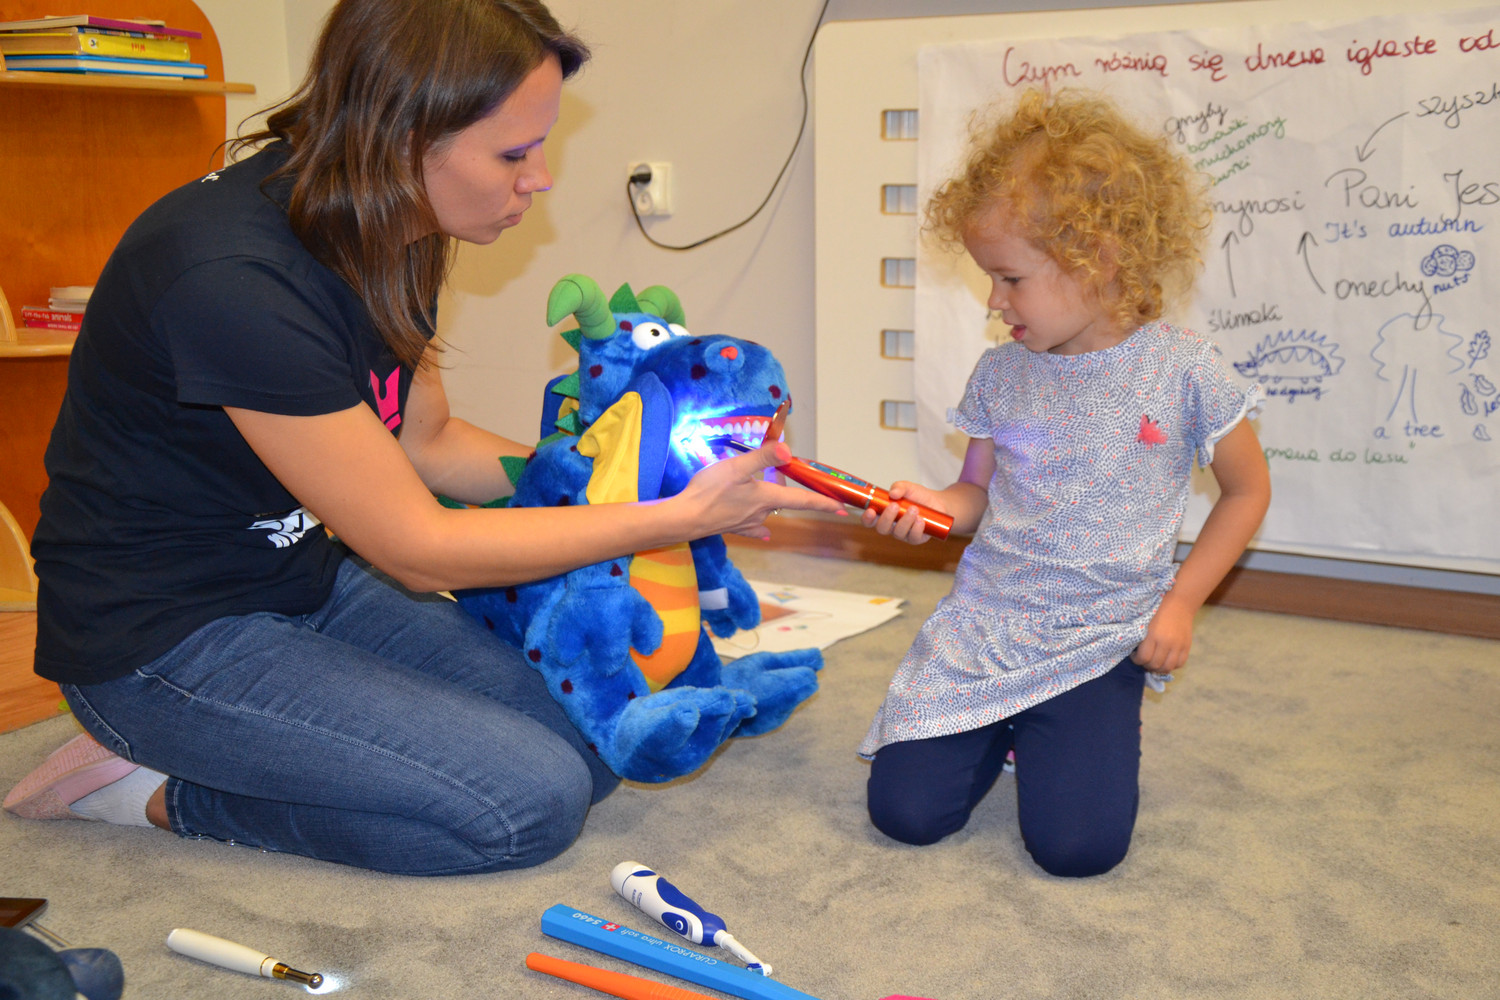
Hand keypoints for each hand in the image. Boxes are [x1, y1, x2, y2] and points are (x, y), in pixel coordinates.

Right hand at [677, 441, 842, 539]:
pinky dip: (760, 527)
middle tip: (808, 492)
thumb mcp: (736, 467)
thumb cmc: (708, 492)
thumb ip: (762, 457)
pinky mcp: (733, 527)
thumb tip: (788, 449)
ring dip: (775, 506)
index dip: (824, 502)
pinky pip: (753, 528)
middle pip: (786, 504)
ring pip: (769, 513)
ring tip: (776, 496)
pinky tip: (763, 531)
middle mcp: (761, 512)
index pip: (802, 500)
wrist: (684, 519)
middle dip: (798, 498)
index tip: (842, 507)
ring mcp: (747, 522)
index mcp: (766, 497)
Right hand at [862, 481, 944, 544]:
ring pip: (898, 533)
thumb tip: (893, 494)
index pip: (869, 521)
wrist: (936, 502)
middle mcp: (891, 526)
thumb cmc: (917, 495)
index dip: (867, 518)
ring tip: (914, 508)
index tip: (871, 511)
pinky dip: (916, 529)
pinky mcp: (916, 538)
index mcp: (884, 514)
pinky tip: (921, 520)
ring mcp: (903, 533)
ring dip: (905, 521)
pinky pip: (913, 538)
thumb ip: (899, 487)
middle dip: (887, 518)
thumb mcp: (907, 487)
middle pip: (882, 529)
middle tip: (895, 506)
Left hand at [1130, 597, 1194, 673]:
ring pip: (1168, 667)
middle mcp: (1167, 642)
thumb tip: (1134, 651)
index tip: (1134, 656)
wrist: (1179, 603)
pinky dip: (1172, 666)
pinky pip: (1180, 664)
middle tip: (1143, 660)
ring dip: (1159, 669)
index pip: (1144, 657)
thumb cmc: (1157, 609)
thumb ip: (1140, 636)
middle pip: (1155, 665)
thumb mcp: (1145, 621)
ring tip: (1154, 663)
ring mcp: (1178, 646)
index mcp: (1153, 635)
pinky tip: (1165, 660)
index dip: (1137, 660)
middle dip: (1146, 665)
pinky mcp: (1187, 646)